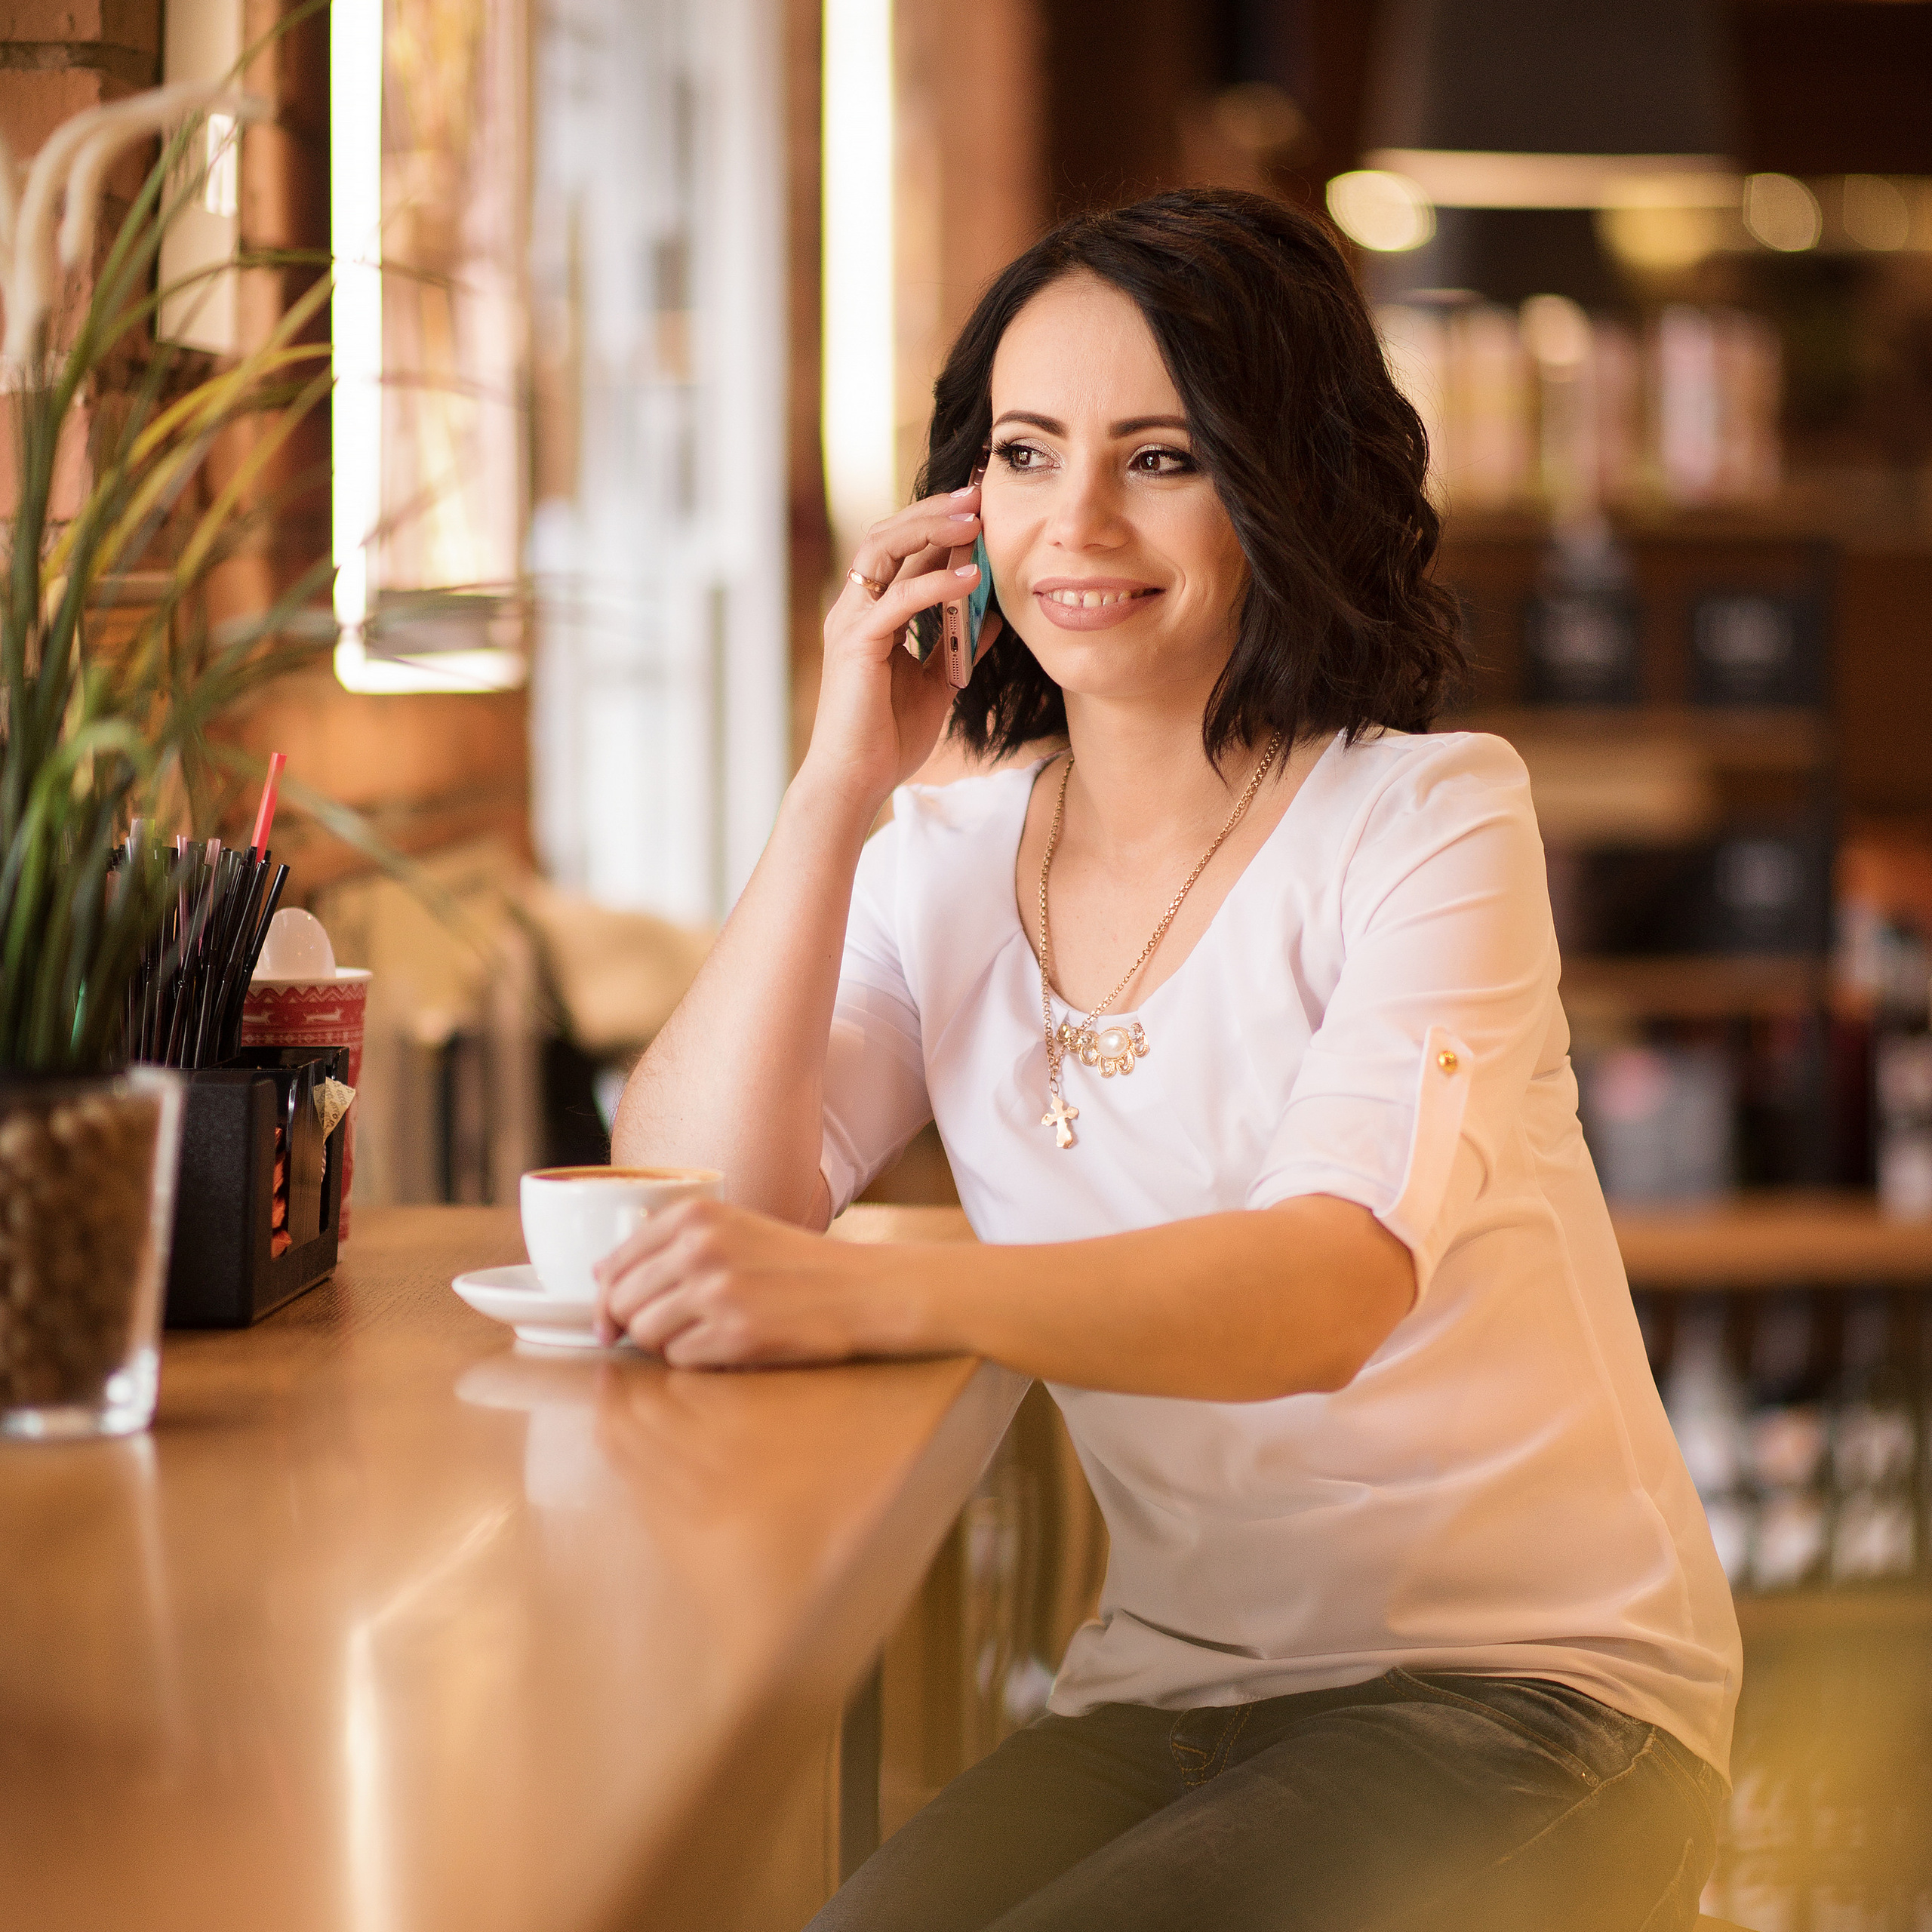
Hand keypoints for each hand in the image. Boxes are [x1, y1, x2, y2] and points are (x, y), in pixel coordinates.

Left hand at [592, 1198, 912, 1365]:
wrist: (856, 1289)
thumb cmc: (789, 1263)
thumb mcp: (728, 1230)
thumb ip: (664, 1245)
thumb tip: (599, 1277)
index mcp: (693, 1216)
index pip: (612, 1266)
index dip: (607, 1300)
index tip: (614, 1320)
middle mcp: (701, 1248)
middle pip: (621, 1303)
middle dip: (635, 1325)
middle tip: (669, 1330)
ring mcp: (718, 1291)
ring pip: (645, 1334)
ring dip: (666, 1344)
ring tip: (704, 1333)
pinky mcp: (737, 1333)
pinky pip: (681, 1360)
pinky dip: (698, 1361)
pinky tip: (728, 1345)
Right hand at [802, 487, 1005, 815]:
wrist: (857, 780)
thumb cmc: (889, 737)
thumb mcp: (938, 681)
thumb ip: (958, 644)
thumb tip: (993, 617)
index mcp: (872, 612)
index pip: (902, 550)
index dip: (939, 523)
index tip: (982, 503)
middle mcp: (855, 607)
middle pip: (889, 535)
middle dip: (935, 509)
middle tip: (980, 492)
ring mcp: (851, 621)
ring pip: (883, 550)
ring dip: (931, 529)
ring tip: (975, 518)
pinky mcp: (856, 643)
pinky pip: (899, 599)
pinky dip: (936, 584)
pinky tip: (972, 577)